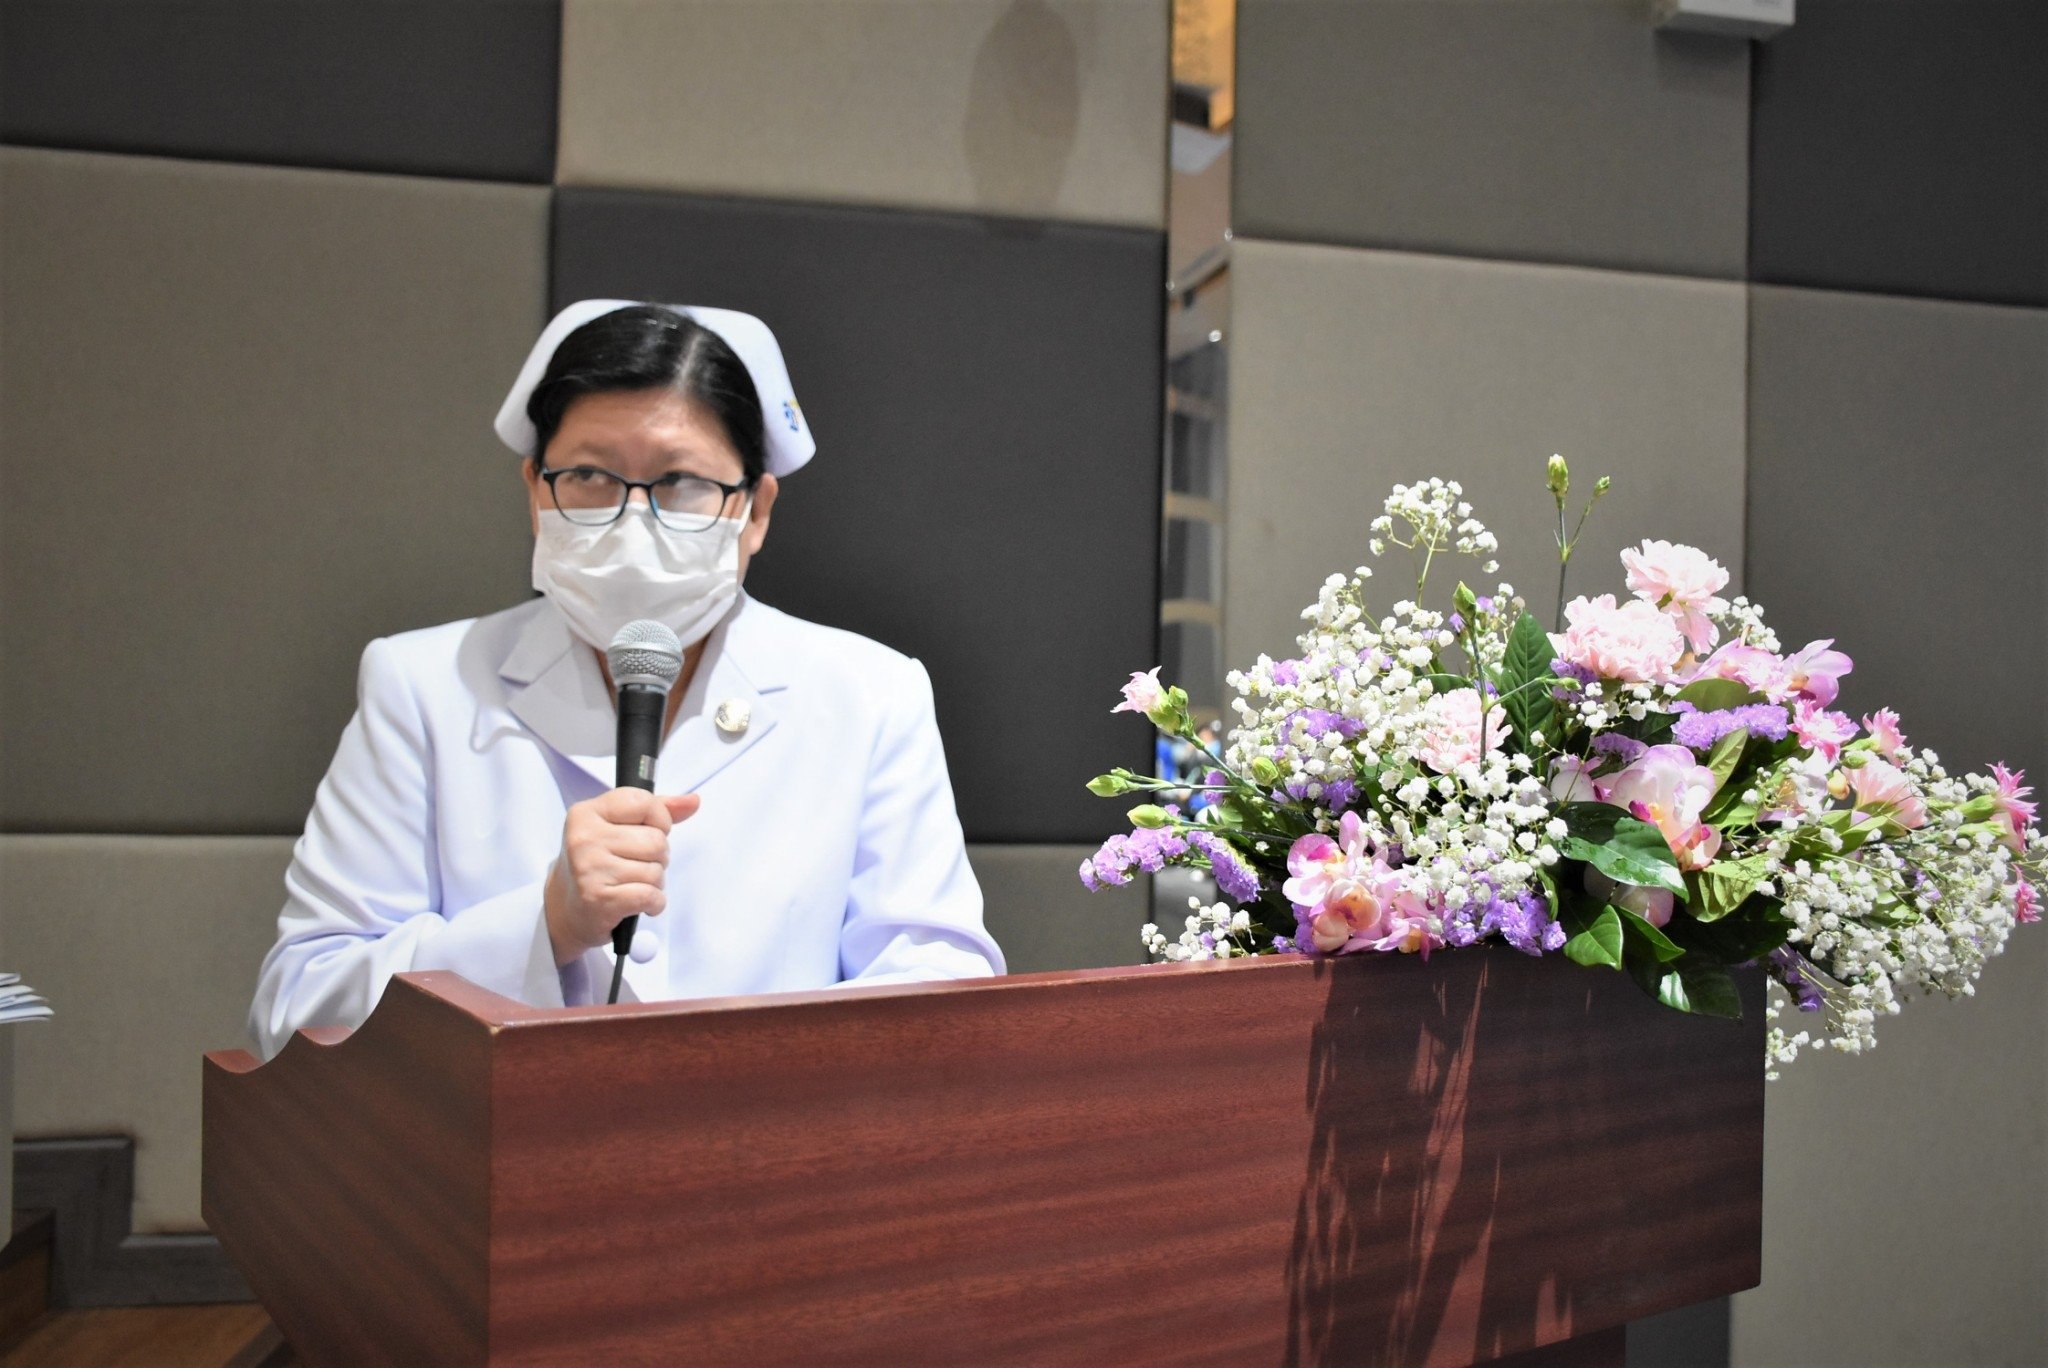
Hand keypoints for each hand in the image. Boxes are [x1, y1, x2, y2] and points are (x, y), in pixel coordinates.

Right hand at [544, 789, 700, 966]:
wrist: (565, 908)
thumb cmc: (597, 863)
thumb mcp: (617, 827)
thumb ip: (657, 810)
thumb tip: (693, 801)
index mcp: (587, 813)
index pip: (644, 802)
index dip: (659, 819)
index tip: (651, 831)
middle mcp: (584, 838)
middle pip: (656, 840)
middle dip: (658, 857)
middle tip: (638, 864)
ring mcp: (589, 869)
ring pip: (656, 870)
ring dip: (655, 882)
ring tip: (634, 883)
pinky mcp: (599, 899)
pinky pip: (650, 896)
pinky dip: (654, 903)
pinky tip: (639, 903)